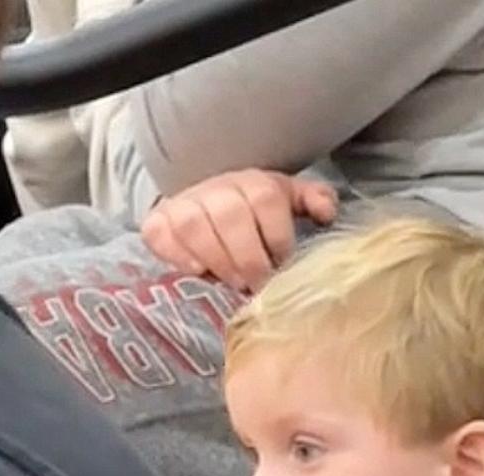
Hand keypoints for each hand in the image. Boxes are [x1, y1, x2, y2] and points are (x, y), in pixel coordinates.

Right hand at [141, 169, 337, 292]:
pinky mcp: (156, 221)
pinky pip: (160, 235)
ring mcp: (183, 203)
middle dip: (248, 256)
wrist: (208, 207)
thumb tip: (326, 212)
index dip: (277, 238)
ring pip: (194, 225)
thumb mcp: (291, 203)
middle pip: (231, 215)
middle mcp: (217, 188)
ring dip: (217, 259)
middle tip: (256, 284)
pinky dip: (178, 256)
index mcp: (256, 183)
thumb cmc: (258, 214)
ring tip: (233, 282)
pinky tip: (198, 271)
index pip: (267, 201)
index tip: (283, 266)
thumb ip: (315, 202)